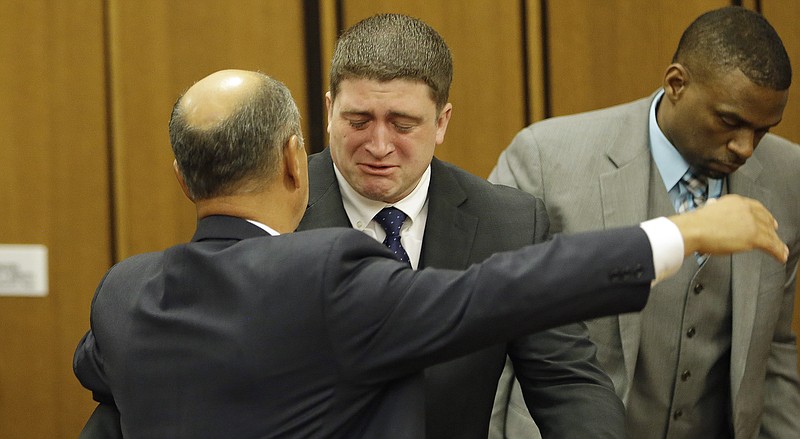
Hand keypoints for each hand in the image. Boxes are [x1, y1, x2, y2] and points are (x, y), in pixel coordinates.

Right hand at [668, 194, 787, 262]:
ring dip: (777, 243)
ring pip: (770, 233)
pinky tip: (780, 256)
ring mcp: (752, 222)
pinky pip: (771, 245)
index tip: (767, 220)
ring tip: (781, 251)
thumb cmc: (696, 223)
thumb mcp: (708, 210)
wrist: (695, 229)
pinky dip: (778, 251)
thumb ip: (715, 209)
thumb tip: (712, 207)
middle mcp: (747, 209)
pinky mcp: (754, 236)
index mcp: (735, 201)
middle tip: (775, 235)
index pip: (756, 207)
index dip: (764, 215)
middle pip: (765, 219)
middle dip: (771, 228)